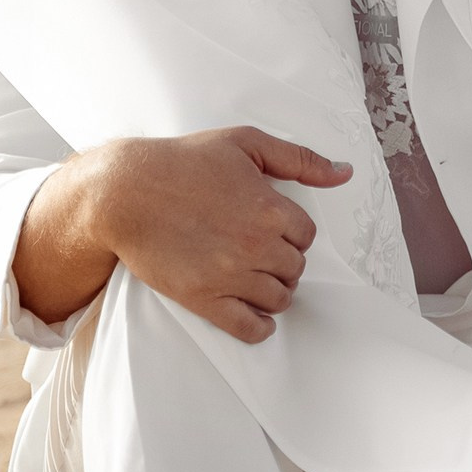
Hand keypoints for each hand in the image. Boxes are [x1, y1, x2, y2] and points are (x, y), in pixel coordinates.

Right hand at [13, 128, 348, 341]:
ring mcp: (230, 275)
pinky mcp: (204, 298)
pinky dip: (260, 327)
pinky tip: (257, 317)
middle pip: (295, 268)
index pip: (307, 235)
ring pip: (279, 298)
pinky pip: (249, 327)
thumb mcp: (246, 143)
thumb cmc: (184, 161)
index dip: (292, 233)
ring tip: (257, 278)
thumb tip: (345, 173)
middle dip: (284, 261)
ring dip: (274, 291)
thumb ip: (300, 159)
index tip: (275, 229)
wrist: (126, 192)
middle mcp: (256, 245)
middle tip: (262, 252)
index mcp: (271, 208)